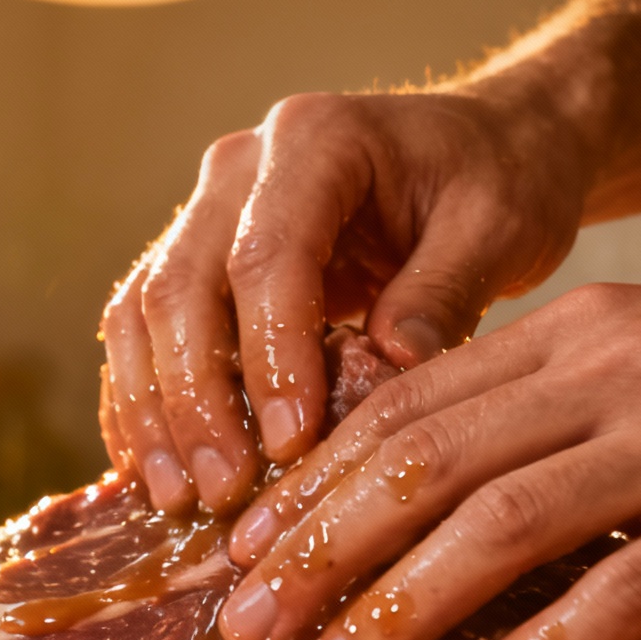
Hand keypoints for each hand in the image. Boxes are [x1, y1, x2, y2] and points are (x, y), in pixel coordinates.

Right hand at [98, 87, 591, 513]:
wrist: (483, 151)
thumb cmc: (497, 184)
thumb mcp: (498, 228)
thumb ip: (444, 290)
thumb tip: (392, 365)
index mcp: (316, 140)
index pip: (266, 256)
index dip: (269, 355)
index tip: (290, 443)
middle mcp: (240, 166)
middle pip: (181, 285)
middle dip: (195, 399)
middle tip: (224, 492)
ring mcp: (207, 210)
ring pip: (142, 311)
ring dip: (153, 411)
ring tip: (182, 499)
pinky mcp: (197, 259)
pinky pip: (143, 331)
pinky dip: (143, 403)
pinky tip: (158, 473)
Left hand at [213, 274, 640, 639]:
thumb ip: (552, 394)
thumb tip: (432, 473)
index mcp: (578, 326)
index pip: (407, 403)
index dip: (314, 480)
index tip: (244, 546)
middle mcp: (616, 368)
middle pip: (426, 461)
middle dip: (317, 550)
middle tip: (242, 624)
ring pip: (502, 523)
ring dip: (396, 608)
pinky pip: (627, 584)